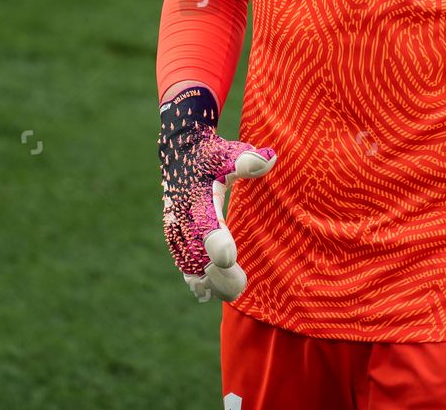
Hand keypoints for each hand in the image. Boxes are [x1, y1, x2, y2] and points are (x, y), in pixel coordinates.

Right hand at [158, 85, 276, 301]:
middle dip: (217, 274)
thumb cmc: (213, 155)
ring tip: (233, 293)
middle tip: (240, 286)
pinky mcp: (176, 236)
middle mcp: (182, 217)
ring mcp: (176, 228)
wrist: (181, 153)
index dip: (215, 242)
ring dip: (209, 281)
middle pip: (197, 253)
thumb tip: (270, 159)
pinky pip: (184, 262)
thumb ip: (248, 160)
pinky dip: (196, 279)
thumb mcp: (229, 152)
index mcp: (197, 197)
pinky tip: (209, 293)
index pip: (204, 224)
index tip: (229, 258)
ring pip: (189, 263)